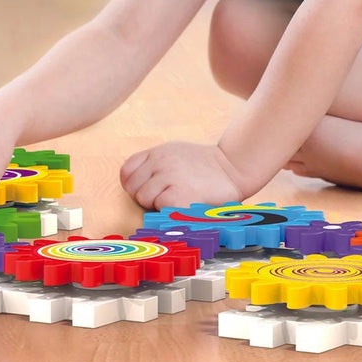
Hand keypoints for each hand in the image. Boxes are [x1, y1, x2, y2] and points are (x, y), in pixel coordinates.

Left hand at [119, 141, 243, 210]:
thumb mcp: (176, 154)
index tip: (146, 190)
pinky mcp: (179, 195)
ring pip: (144, 198)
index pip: (127, 170)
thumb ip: (155, 164)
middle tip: (165, 196)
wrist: (234, 167)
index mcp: (158, 152)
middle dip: (145, 196)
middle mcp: (161, 161)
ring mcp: (169, 176)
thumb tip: (134, 185)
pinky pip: (160, 207)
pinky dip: (169, 210)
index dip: (133, 184)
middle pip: (133, 187)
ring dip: (158, 204)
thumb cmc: (206, 166)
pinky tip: (185, 203)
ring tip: (178, 198)